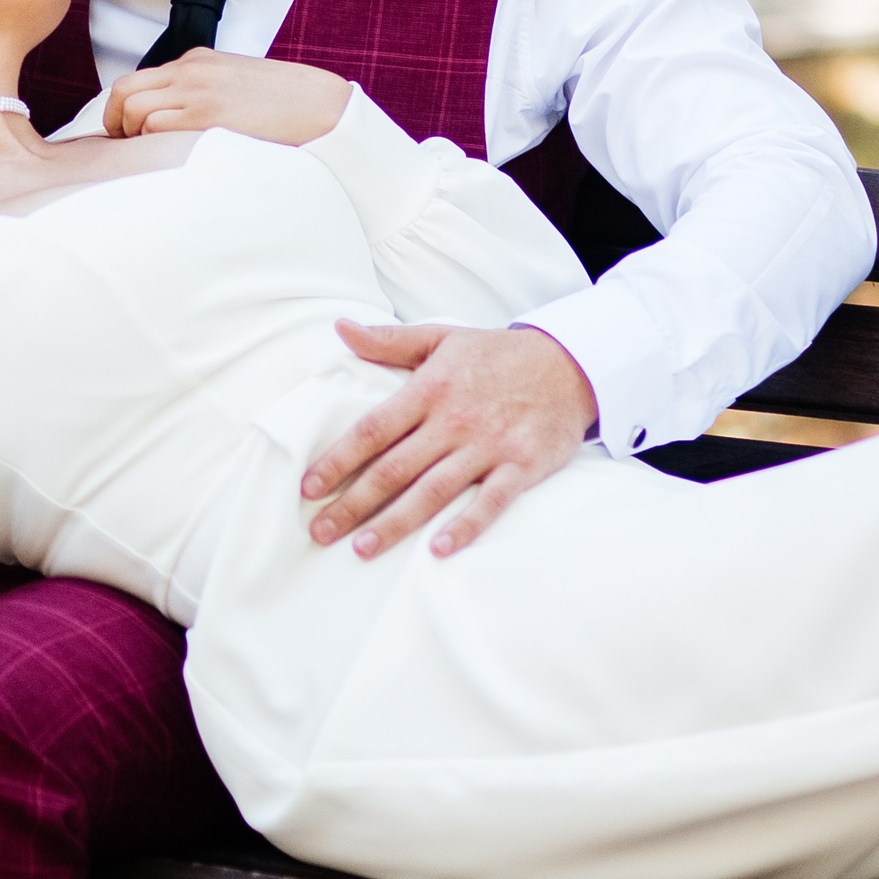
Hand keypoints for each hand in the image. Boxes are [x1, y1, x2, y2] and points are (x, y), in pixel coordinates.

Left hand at [104, 51, 350, 144]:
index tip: (125, 134)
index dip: (123, 110)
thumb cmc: (284, 105)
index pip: (138, 80)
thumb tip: (176, 122)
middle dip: (114, 122)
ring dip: (131, 137)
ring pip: (134, 110)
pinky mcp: (206, 115)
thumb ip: (203, 93)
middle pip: (124, 91)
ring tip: (147, 157)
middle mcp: (191, 71)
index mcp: (197, 61)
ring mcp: (197, 91)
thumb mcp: (235, 85)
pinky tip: (166, 157)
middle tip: (124, 148)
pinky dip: (150, 144)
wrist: (321, 107)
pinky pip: (154, 126)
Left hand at [304, 323, 596, 559]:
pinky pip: (490, 502)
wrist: (569, 364)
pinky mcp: (522, 466)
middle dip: (354, 502)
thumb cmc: (497, 355)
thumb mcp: (442, 338)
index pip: (373, 429)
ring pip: (433, 490)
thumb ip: (389, 341)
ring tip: (362, 548)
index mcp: (430, 389)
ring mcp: (489, 446)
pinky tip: (438, 550)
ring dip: (395, 522)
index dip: (338, 459)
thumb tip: (340, 328)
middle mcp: (455, 420)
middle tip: (321, 531)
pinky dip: (465, 526)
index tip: (308, 487)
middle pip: (394, 467)